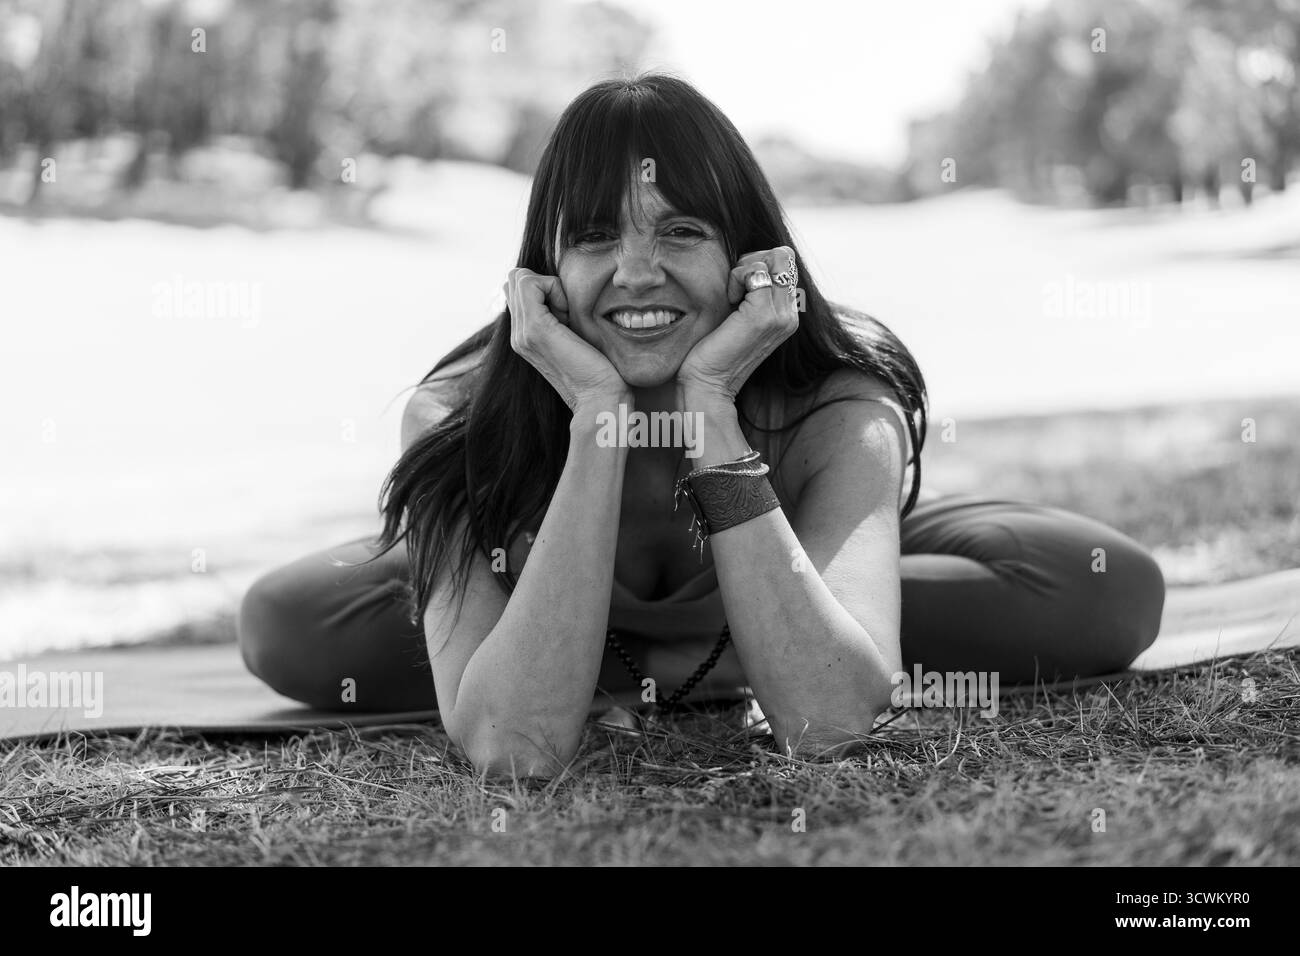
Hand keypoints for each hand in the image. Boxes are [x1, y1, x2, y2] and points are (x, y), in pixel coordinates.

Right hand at [504, 268, 628, 411]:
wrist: (599, 398)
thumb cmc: (598, 370)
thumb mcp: (575, 336)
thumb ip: (561, 317)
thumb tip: (561, 294)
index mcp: (525, 337)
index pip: (518, 289)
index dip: (544, 289)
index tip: (569, 314)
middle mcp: (517, 335)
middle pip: (515, 280)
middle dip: (544, 285)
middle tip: (567, 312)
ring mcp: (522, 333)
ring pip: (520, 278)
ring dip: (550, 287)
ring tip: (568, 316)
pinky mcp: (534, 328)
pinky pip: (530, 283)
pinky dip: (553, 288)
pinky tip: (568, 315)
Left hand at [675, 246, 799, 404]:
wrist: (707, 383)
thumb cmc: (713, 349)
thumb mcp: (738, 316)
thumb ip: (751, 293)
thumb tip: (746, 263)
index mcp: (786, 315)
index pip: (785, 264)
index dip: (758, 264)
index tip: (738, 288)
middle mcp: (790, 315)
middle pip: (784, 255)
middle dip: (753, 260)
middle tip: (734, 286)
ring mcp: (780, 315)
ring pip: (774, 258)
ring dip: (744, 268)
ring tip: (732, 295)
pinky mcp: (764, 315)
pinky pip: (755, 271)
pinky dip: (736, 277)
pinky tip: (728, 300)